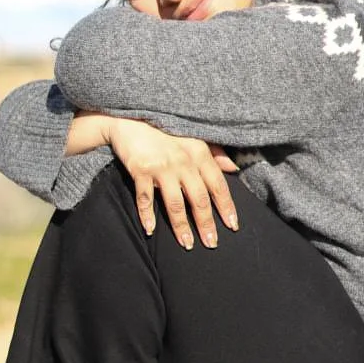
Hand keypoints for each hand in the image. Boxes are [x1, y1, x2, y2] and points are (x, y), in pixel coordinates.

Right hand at [102, 117, 239, 247]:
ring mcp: (162, 167)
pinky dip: (147, 216)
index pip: (218, 185)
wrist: (130, 118)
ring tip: (187, 244)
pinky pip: (145, 199)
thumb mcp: (192, 136)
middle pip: (199, 199)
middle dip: (206, 224)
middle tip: (211, 244)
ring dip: (181, 227)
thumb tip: (234, 168)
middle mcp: (183, 161)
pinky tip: (150, 230)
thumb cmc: (164, 129)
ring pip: (175, 204)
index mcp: (199, 152)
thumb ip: (214, 153)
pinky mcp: (141, 169)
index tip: (233, 226)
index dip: (226, 207)